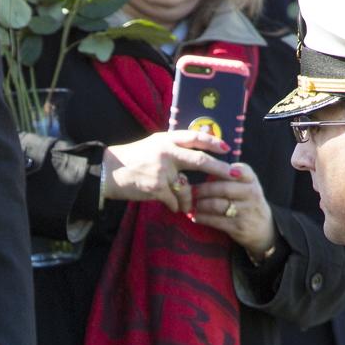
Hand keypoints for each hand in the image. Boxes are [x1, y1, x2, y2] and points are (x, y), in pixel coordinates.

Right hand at [103, 130, 233, 213]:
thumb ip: (173, 147)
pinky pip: (174, 201)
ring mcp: (161, 170)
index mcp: (166, 139)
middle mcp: (166, 152)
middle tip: (235, 174)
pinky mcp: (155, 188)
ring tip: (187, 206)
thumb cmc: (132, 159)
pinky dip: (175, 206)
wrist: (109, 171)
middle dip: (220, 169)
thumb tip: (196, 148)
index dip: (212, 141)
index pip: (194, 137)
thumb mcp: (153, 145)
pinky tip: (171, 207)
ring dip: (189, 200)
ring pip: (187, 188)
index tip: (227, 148)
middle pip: (200, 160)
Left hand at [190, 163, 275, 256]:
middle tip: (191, 190)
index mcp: (251, 180)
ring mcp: (245, 211)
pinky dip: (202, 218)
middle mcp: (251, 194)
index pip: (237, 170)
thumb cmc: (247, 201)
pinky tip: (195, 216)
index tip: (203, 168)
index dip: (219, 169)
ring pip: (217, 205)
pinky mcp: (238, 227)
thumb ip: (228, 176)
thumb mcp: (246, 185)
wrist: (264, 228)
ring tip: (191, 204)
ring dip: (200, 204)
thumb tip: (204, 170)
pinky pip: (215, 221)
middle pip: (223, 188)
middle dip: (204, 189)